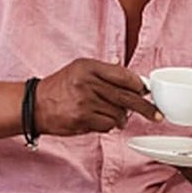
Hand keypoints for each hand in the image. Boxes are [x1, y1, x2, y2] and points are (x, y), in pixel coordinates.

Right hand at [34, 58, 157, 135]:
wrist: (35, 105)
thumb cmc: (58, 87)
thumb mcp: (78, 69)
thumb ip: (104, 70)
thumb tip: (128, 73)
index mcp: (89, 67)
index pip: (124, 76)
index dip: (139, 86)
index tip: (147, 92)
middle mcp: (88, 83)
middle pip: (127, 97)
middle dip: (146, 108)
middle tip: (156, 114)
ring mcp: (85, 102)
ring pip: (119, 114)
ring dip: (121, 118)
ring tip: (114, 116)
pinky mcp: (82, 119)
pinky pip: (107, 125)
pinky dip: (109, 125)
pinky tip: (102, 121)